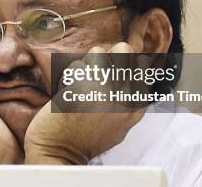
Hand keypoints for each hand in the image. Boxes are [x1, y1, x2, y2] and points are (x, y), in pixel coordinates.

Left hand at [23, 42, 145, 164]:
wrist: (59, 152)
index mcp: (135, 106)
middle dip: (108, 54)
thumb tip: (138, 66)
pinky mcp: (81, 88)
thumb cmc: (86, 138)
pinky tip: (69, 92)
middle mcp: (124, 97)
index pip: (142, 64)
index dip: (124, 61)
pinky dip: (69, 75)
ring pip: (98, 52)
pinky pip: (76, 65)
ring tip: (81, 81)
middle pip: (124, 49)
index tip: (111, 74)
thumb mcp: (120, 123)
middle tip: (96, 71)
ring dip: (86, 63)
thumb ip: (130, 99)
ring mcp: (104, 91)